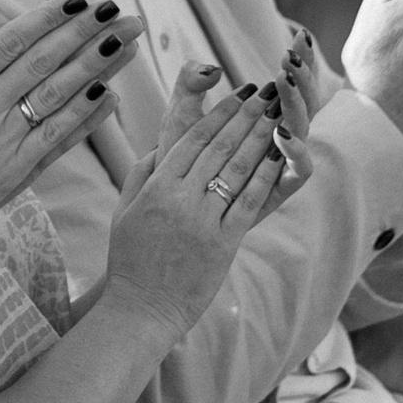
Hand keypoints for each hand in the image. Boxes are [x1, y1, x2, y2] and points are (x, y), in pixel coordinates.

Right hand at [0, 0, 143, 255]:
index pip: (13, 43)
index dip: (49, 18)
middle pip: (47, 65)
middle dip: (88, 34)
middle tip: (123, 11)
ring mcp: (7, 148)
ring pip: (61, 99)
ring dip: (99, 69)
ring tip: (130, 44)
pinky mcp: (16, 176)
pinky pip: (59, 142)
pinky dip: (86, 119)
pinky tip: (108, 97)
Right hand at [104, 82, 310, 338]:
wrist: (142, 307)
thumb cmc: (129, 261)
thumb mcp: (123, 212)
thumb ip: (140, 176)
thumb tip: (158, 148)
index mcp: (155, 187)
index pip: (191, 140)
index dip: (217, 114)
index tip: (235, 95)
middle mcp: (180, 198)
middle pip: (218, 148)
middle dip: (244, 117)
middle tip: (263, 94)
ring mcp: (203, 220)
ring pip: (236, 169)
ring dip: (259, 139)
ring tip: (275, 116)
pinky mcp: (224, 243)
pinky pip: (248, 202)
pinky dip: (265, 177)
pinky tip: (278, 157)